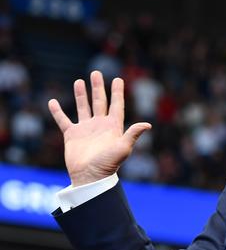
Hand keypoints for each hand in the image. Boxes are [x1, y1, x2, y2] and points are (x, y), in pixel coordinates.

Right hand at [48, 71, 150, 185]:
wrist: (90, 177)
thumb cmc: (108, 164)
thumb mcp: (123, 148)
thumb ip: (133, 134)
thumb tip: (147, 124)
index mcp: (113, 126)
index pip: (116, 105)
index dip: (117, 92)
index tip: (118, 79)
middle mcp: (100, 125)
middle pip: (99, 102)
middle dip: (98, 87)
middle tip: (96, 72)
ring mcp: (86, 129)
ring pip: (83, 107)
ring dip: (81, 95)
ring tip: (79, 81)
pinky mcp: (72, 135)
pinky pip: (63, 120)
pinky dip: (58, 112)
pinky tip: (53, 102)